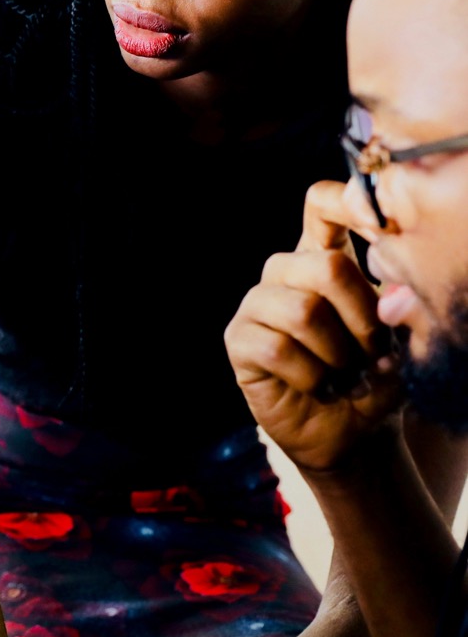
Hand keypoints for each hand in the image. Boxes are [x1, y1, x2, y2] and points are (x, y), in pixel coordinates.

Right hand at [225, 180, 402, 473]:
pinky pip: (276, 348)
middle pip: (324, 265)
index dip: (346, 203)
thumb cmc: (373, 378)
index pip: (321, 205)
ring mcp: (257, 304)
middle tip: (374, 351)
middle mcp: (285, 273)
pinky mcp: (239, 340)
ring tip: (346, 375)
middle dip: (363, 317)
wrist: (350, 433)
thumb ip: (396, 311)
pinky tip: (318, 386)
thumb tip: (392, 299)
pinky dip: (311, 376)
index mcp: (323, 257)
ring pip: (303, 311)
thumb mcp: (397, 341)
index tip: (380, 226)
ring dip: (338, 354)